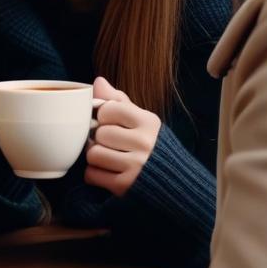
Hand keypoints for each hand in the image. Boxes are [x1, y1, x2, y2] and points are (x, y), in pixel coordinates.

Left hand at [84, 76, 160, 196]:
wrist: (174, 183)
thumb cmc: (151, 146)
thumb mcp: (141, 121)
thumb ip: (118, 101)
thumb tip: (98, 81)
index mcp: (149, 122)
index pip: (108, 109)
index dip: (103, 116)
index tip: (111, 124)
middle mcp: (145, 143)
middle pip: (99, 133)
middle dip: (100, 140)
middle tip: (112, 145)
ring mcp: (136, 165)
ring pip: (93, 154)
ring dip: (96, 158)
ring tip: (111, 159)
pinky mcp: (126, 185)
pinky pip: (92, 174)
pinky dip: (95, 175)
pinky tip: (110, 173)